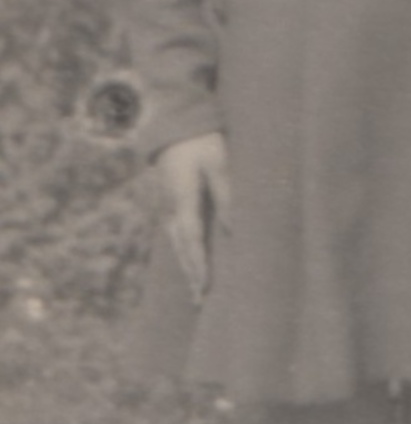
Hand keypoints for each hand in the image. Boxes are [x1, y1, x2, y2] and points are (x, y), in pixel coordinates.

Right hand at [156, 132, 230, 302]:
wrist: (175, 122)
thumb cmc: (202, 140)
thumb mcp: (219, 163)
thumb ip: (226, 194)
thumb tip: (232, 229)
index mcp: (182, 198)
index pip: (192, 240)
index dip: (198, 265)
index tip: (204, 286)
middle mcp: (170, 207)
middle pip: (181, 248)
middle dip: (191, 274)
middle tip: (199, 301)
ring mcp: (166, 205)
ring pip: (176, 243)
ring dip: (186, 265)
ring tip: (196, 288)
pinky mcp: (168, 201)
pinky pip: (175, 233)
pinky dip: (183, 251)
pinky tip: (190, 261)